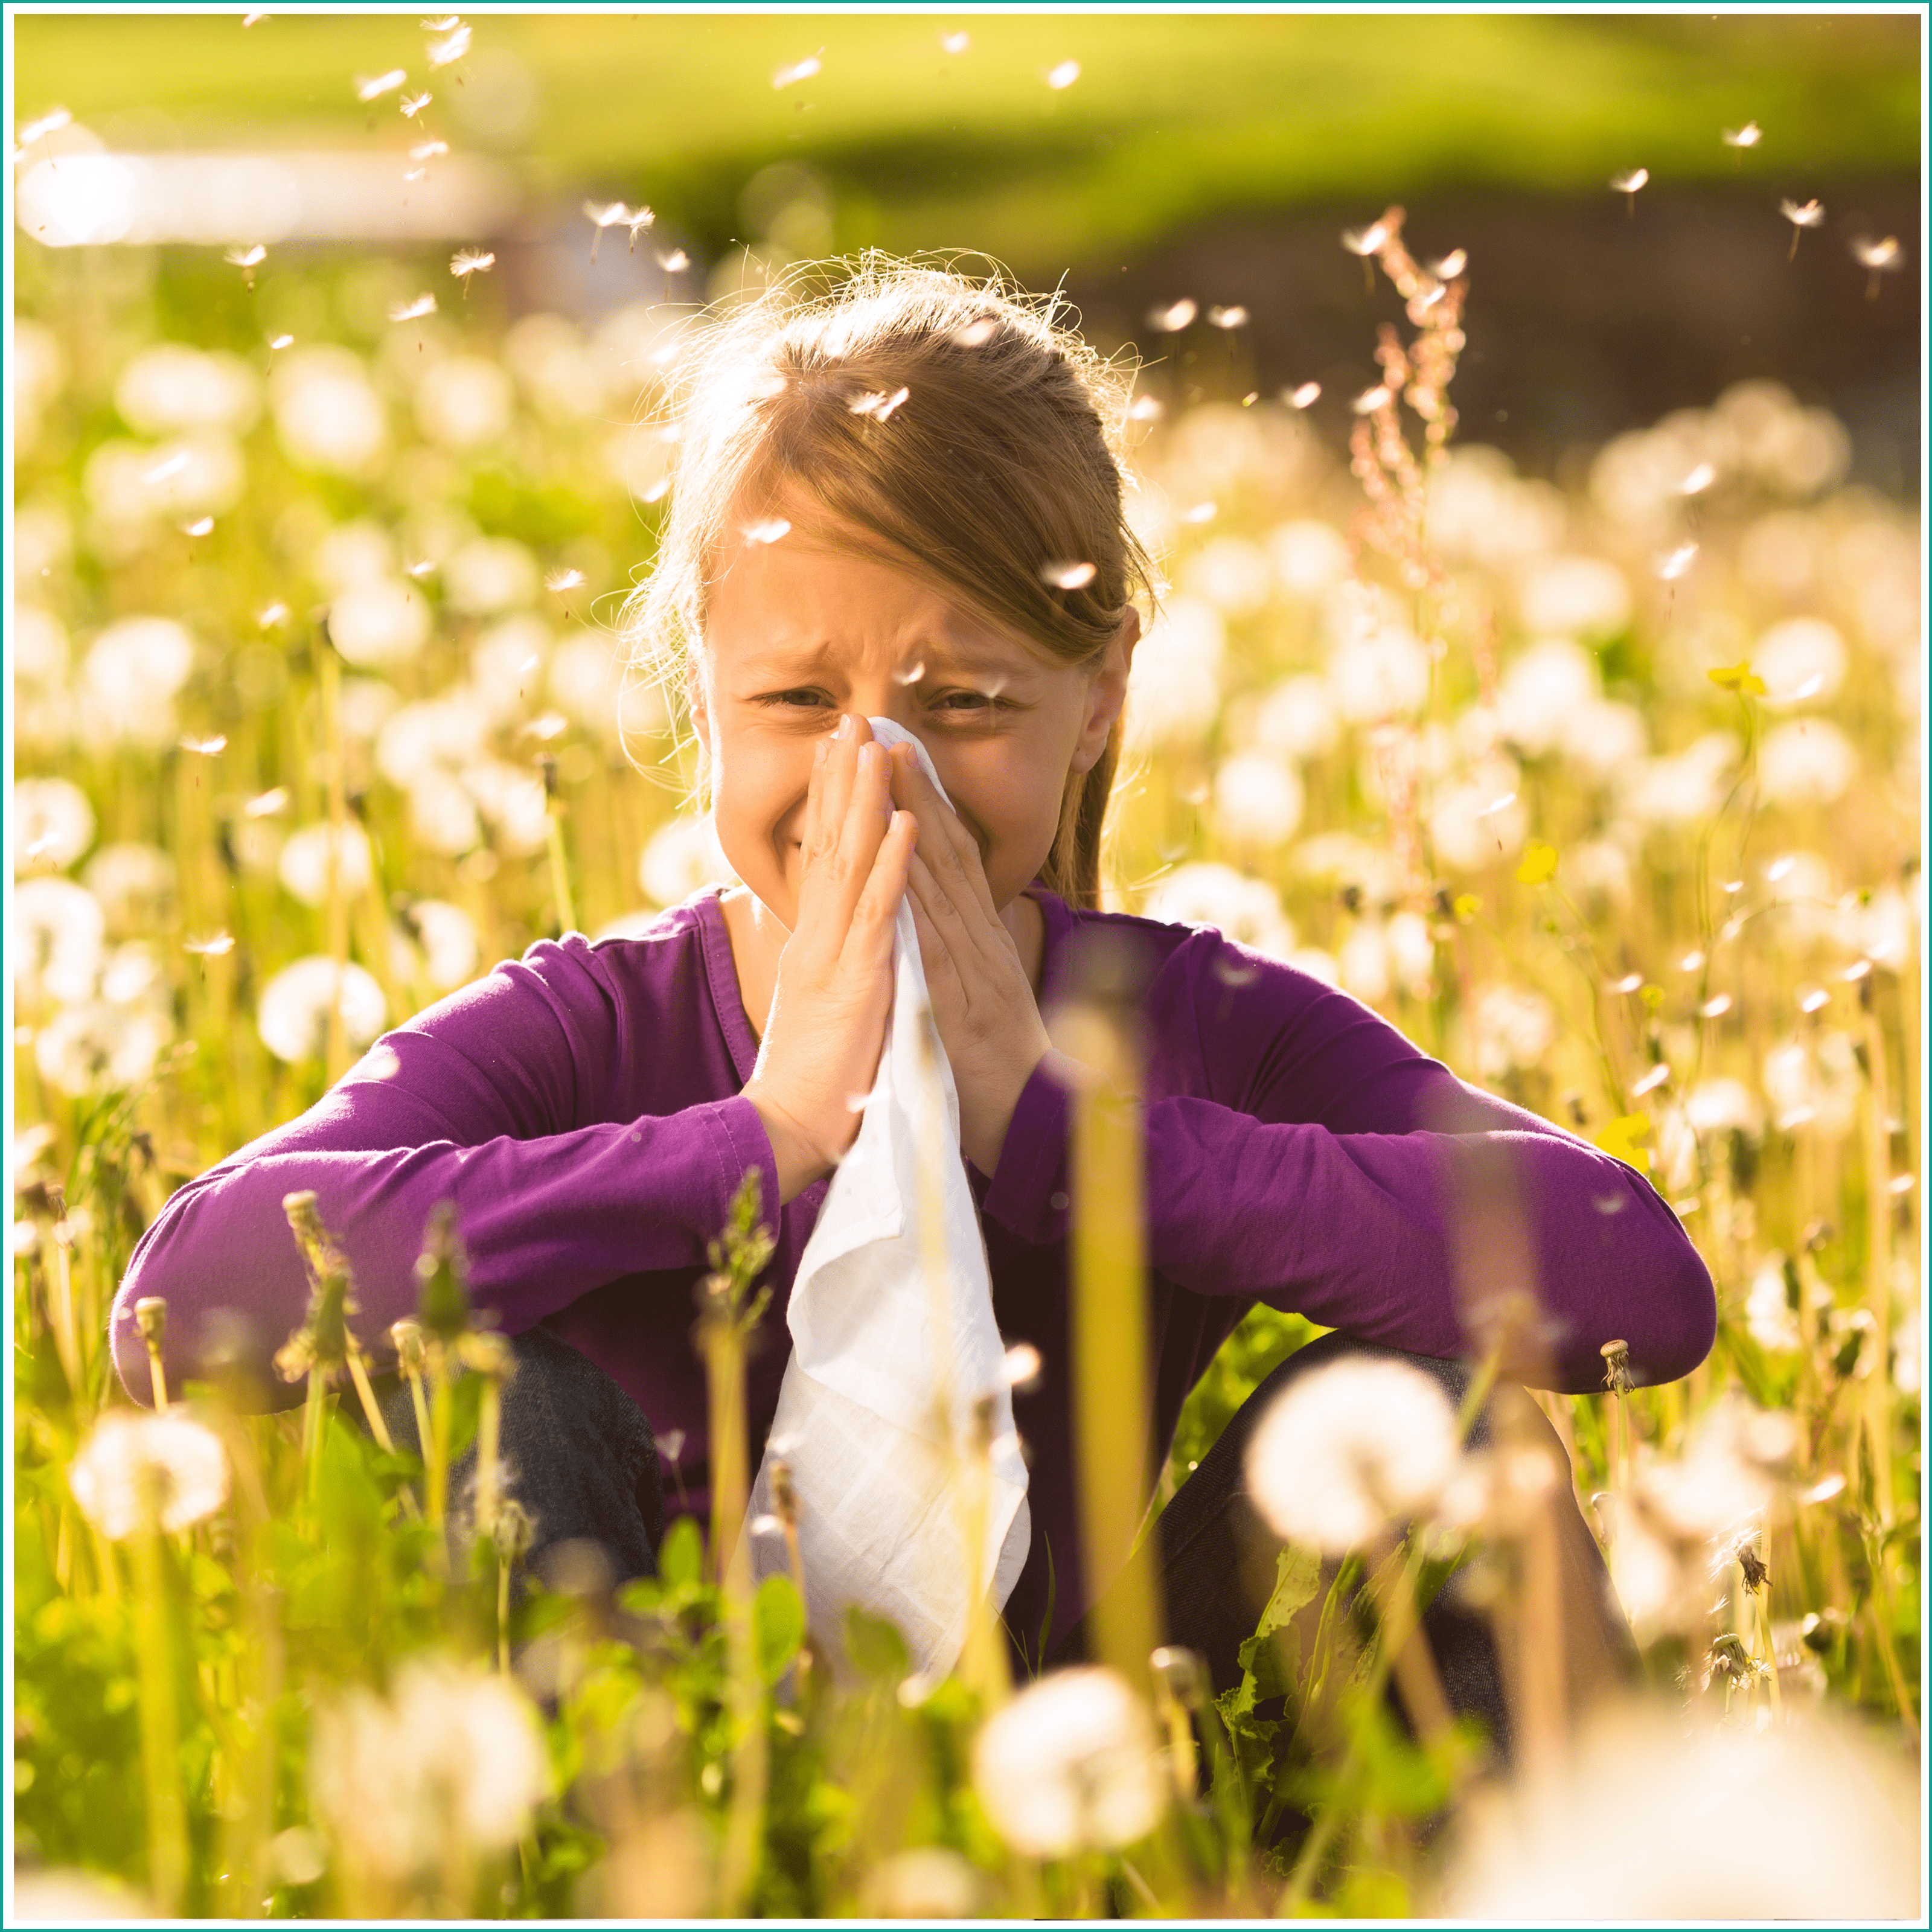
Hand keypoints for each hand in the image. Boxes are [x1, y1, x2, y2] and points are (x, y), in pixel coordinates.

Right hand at [742, 718, 918, 1204]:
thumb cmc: (814, 1080)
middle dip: (841, 779)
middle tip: (850, 719)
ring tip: (875, 745)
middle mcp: (818, 937)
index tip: (840, 752)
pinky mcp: (856, 980)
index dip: (832, 802)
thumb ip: (828, 964)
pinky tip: (905, 821)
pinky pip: (878, 912)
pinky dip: (893, 863)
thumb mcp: (822, 1005)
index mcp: (813, 942)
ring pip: (851, 862)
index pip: (822, 857)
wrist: (789, 1130)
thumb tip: (831, 935)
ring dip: (864, 800)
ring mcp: (835, 954)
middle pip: (829, 842)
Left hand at [887, 741, 1053, 1176]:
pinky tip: (901, 853)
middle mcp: (979, 942)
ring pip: (939, 880)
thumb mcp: (981, 1003)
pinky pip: (934, 938)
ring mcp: (972, 967)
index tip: (898, 754)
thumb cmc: (999, 1072)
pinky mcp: (958, 1000)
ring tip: (888, 763)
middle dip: (915, 788)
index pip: (950, 860)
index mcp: (979, 942)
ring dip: (913, 818)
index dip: (925, 803)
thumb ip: (964, 961)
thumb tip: (944, 929)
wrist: (1034, 1127)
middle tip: (886, 728)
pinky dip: (918, 892)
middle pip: (944, 852)